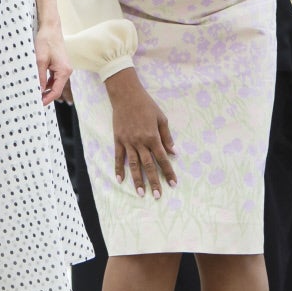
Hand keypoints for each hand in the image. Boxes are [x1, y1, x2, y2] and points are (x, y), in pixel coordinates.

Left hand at [35, 26, 71, 104]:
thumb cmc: (46, 41)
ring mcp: (64, 68)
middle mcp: (66, 71)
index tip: (37, 104)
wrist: (50, 28)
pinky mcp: (60, 65)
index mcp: (64, 71)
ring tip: (34, 93)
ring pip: (54, 84)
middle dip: (46, 95)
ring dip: (45, 89)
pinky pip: (54, 78)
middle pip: (56, 89)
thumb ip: (40, 77)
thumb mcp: (40, 61)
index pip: (56, 91)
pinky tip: (38, 84)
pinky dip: (47, 82)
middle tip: (34, 100)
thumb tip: (38, 91)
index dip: (47, 99)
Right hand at [107, 69, 175, 197]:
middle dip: (154, 181)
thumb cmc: (146, 105)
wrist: (126, 95)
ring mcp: (128, 142)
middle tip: (158, 195)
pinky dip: (119, 169)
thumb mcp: (161, 118)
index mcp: (153, 137)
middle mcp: (140, 142)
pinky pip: (118, 157)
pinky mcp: (118, 140)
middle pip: (149, 165)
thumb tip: (173, 152)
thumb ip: (167, 136)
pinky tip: (120, 180)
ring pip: (133, 165)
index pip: (163, 158)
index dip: (168, 172)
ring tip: (141, 193)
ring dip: (137, 180)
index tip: (172, 184)